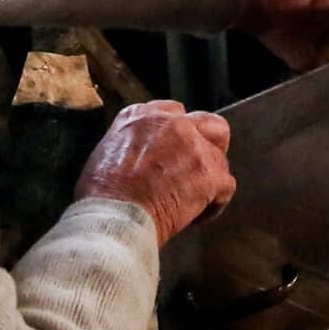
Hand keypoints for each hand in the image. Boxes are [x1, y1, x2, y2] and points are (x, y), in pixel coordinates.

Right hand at [74, 101, 235, 246]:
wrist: (114, 216)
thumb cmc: (102, 195)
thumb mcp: (105, 152)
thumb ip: (131, 143)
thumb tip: (141, 158)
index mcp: (141, 116)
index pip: (174, 113)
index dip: (179, 135)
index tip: (175, 152)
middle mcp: (171, 123)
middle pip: (208, 123)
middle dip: (208, 144)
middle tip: (197, 167)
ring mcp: (193, 146)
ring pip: (220, 157)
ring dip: (209, 178)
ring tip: (193, 200)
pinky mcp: (209, 173)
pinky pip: (226, 186)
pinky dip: (215, 204)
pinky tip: (196, 217)